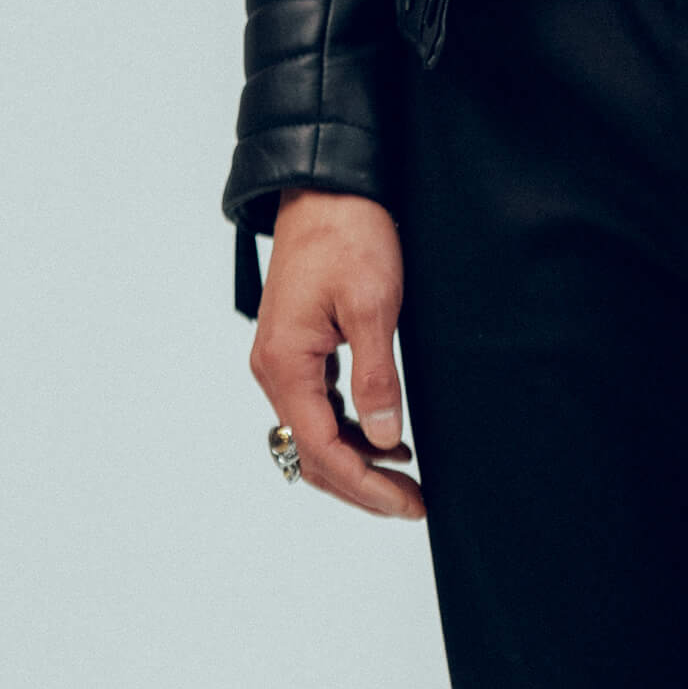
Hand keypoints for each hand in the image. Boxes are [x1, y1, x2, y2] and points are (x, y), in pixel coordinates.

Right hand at [249, 189, 424, 520]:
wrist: (327, 185)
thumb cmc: (348, 234)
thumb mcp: (372, 307)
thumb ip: (377, 378)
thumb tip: (385, 438)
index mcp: (285, 364)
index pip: (323, 450)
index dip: (367, 486)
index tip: (408, 503)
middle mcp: (274, 369)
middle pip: (313, 453)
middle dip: (362, 485)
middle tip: (413, 502)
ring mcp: (283, 359)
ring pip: (315, 433)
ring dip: (357, 461)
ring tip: (406, 475)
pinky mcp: (297, 347)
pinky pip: (318, 406)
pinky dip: (349, 430)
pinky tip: (385, 436)